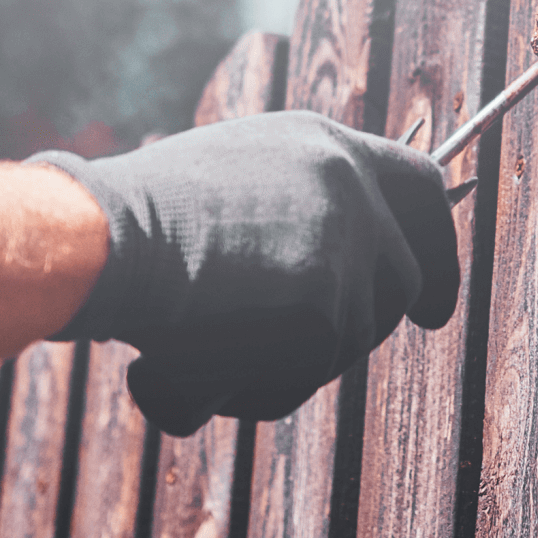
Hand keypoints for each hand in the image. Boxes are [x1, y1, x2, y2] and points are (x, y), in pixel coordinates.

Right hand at [30, 111, 459, 434]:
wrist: (96, 240)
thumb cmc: (127, 223)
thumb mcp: (223, 189)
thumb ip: (285, 217)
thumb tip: (318, 293)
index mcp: (325, 145)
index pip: (423, 191)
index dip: (440, 254)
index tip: (436, 309)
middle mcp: (349, 185)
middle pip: (398, 288)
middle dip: (351, 337)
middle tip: (293, 359)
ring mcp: (344, 244)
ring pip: (339, 351)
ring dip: (266, 369)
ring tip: (184, 345)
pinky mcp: (325, 307)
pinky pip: (291, 384)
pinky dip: (228, 392)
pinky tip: (170, 367)